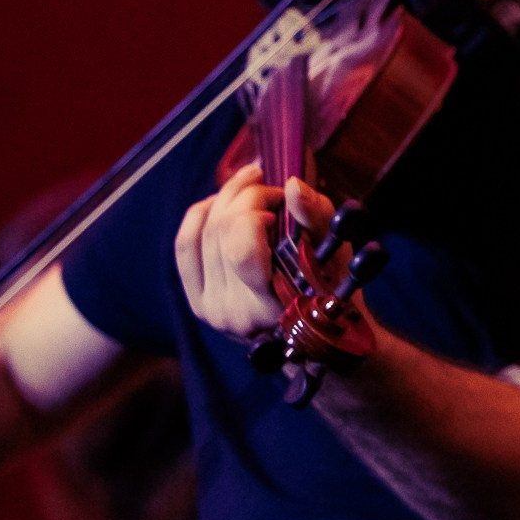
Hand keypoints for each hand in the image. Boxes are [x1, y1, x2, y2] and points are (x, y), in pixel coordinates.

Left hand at [174, 165, 334, 341]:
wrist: (313, 334)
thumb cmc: (330, 288)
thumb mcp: (335, 253)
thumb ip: (316, 217)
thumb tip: (292, 185)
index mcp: (270, 307)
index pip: (242, 251)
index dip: (254, 211)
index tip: (281, 199)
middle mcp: (233, 312)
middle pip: (219, 233)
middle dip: (243, 196)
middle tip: (269, 187)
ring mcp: (209, 308)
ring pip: (201, 235)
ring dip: (224, 200)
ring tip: (249, 188)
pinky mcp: (197, 301)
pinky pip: (185, 247)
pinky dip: (199, 217)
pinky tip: (219, 204)